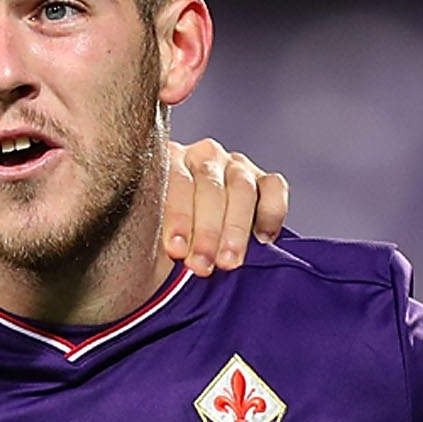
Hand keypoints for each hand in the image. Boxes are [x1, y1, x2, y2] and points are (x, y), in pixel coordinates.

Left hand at [160, 139, 289, 276]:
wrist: (182, 252)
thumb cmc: (160, 245)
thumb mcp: (148, 235)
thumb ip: (149, 229)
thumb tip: (158, 247)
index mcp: (169, 159)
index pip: (176, 181)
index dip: (178, 218)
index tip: (176, 250)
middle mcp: (204, 156)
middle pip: (210, 186)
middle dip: (207, 231)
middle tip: (201, 265)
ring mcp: (236, 165)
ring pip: (242, 189)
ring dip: (235, 229)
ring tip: (228, 262)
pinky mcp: (264, 180)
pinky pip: (274, 188)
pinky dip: (270, 213)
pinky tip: (262, 241)